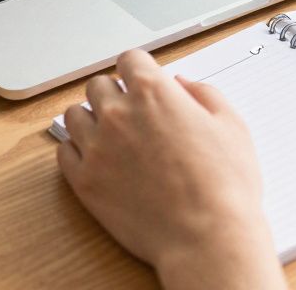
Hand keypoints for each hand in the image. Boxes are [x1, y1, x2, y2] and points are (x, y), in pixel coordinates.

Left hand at [57, 50, 285, 289]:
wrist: (205, 236)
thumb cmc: (224, 185)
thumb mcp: (231, 125)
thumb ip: (203, 94)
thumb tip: (182, 85)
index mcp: (154, 93)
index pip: (130, 59)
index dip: (139, 68)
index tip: (142, 79)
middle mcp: (118, 114)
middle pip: (98, 84)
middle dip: (115, 93)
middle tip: (131, 111)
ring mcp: (96, 148)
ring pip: (74, 115)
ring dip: (91, 118)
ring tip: (110, 134)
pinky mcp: (84, 181)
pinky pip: (64, 152)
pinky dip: (77, 151)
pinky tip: (98, 159)